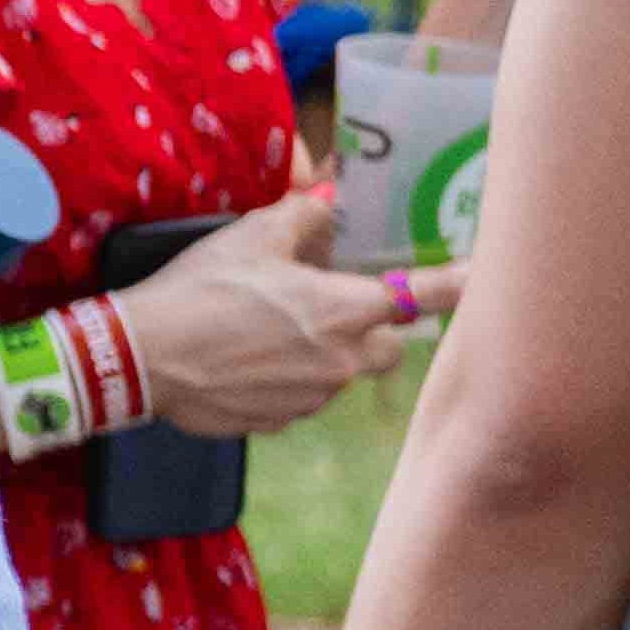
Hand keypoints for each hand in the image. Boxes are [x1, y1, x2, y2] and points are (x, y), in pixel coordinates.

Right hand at [105, 183, 443, 435]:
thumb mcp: (251, 235)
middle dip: (371, 331)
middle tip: (327, 311)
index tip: (487, 279)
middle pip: (388, 349)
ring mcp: (311, 397)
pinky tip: (240, 364)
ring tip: (263, 336)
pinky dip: (282, 382)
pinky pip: (298, 399)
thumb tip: (327, 206)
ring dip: (320, 357)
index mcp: (345, 308)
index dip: (462, 285)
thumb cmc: (200, 289)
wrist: (141, 357)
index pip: (425, 295)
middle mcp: (342, 359)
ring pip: (339, 375)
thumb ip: (303, 218)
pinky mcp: (278, 422)